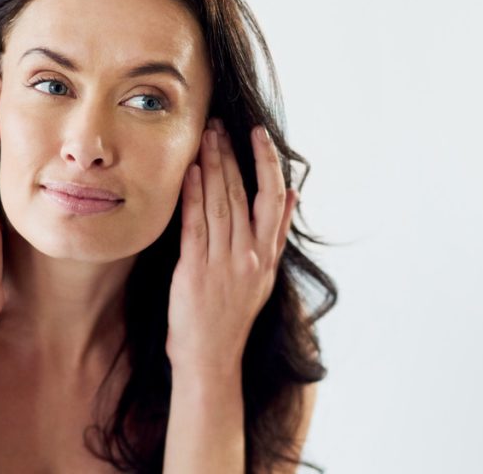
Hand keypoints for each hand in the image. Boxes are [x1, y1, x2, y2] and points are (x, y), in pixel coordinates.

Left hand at [166, 118, 298, 374]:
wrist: (211, 356)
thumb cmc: (232, 315)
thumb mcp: (264, 275)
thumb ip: (276, 233)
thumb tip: (293, 194)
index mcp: (267, 255)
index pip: (273, 198)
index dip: (267, 163)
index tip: (258, 135)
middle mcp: (249, 256)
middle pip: (242, 194)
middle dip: (230, 155)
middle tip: (220, 125)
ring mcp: (223, 263)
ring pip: (220, 203)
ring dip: (211, 167)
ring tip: (205, 137)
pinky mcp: (195, 271)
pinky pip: (195, 226)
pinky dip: (192, 197)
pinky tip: (188, 173)